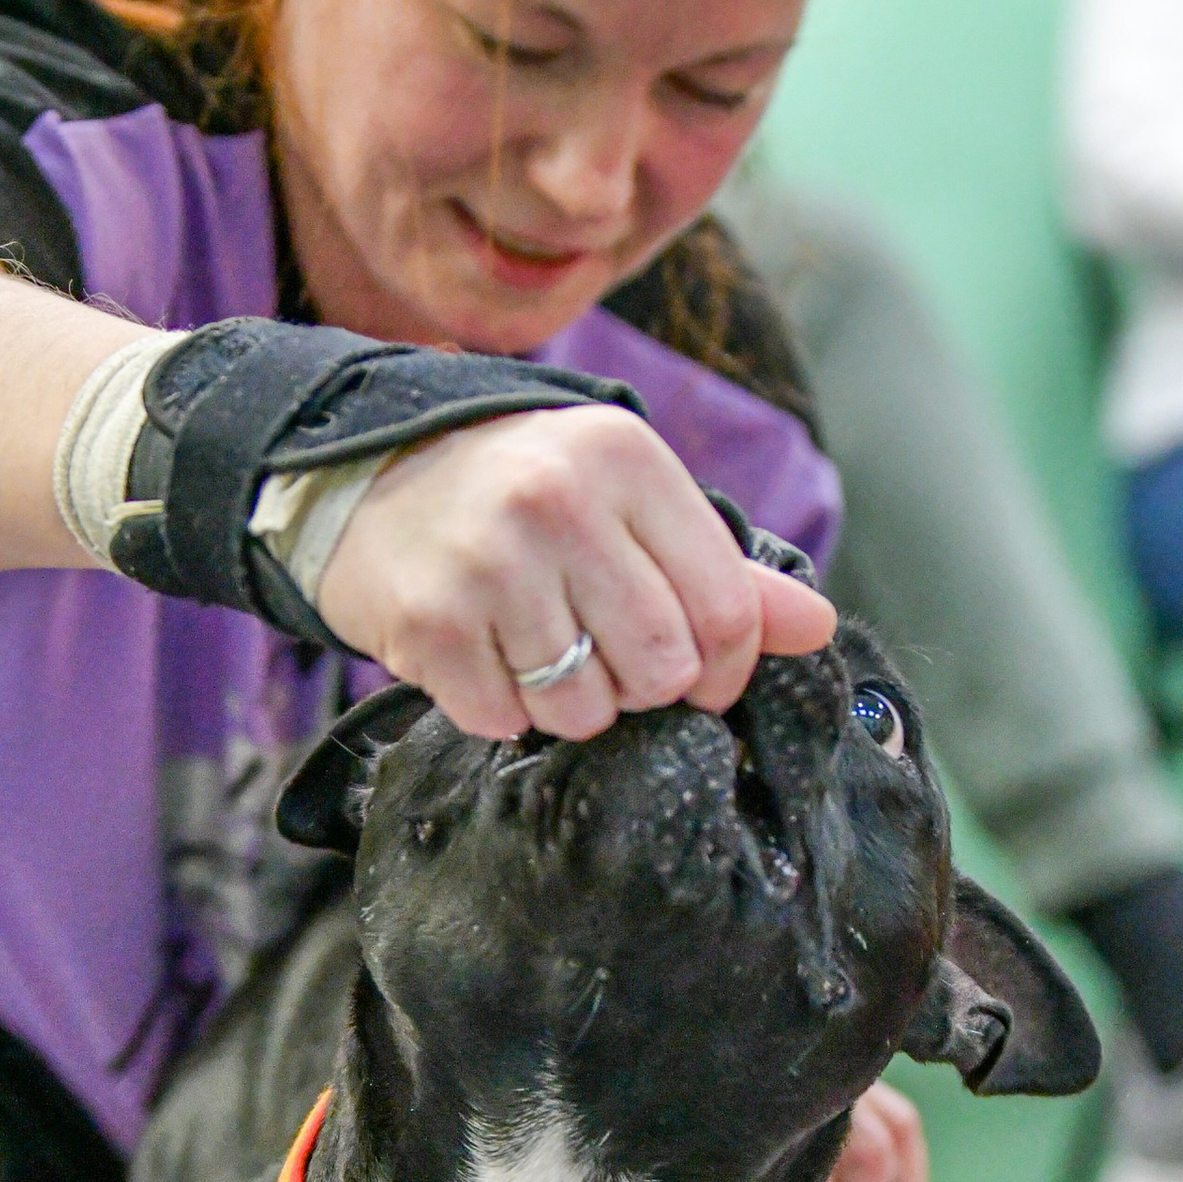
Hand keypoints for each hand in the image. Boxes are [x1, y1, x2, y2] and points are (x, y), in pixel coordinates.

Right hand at [313, 400, 836, 739]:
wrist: (365, 475)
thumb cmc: (521, 492)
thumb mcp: (626, 499)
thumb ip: (722, 567)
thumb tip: (817, 628)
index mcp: (626, 461)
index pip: (727, 611)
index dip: (727, 669)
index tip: (699, 675)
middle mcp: (558, 503)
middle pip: (661, 669)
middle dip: (643, 688)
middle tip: (606, 658)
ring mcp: (487, 565)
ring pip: (583, 709)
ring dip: (570, 705)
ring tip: (540, 652)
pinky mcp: (429, 623)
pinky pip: (504, 720)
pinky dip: (502, 709)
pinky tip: (485, 655)